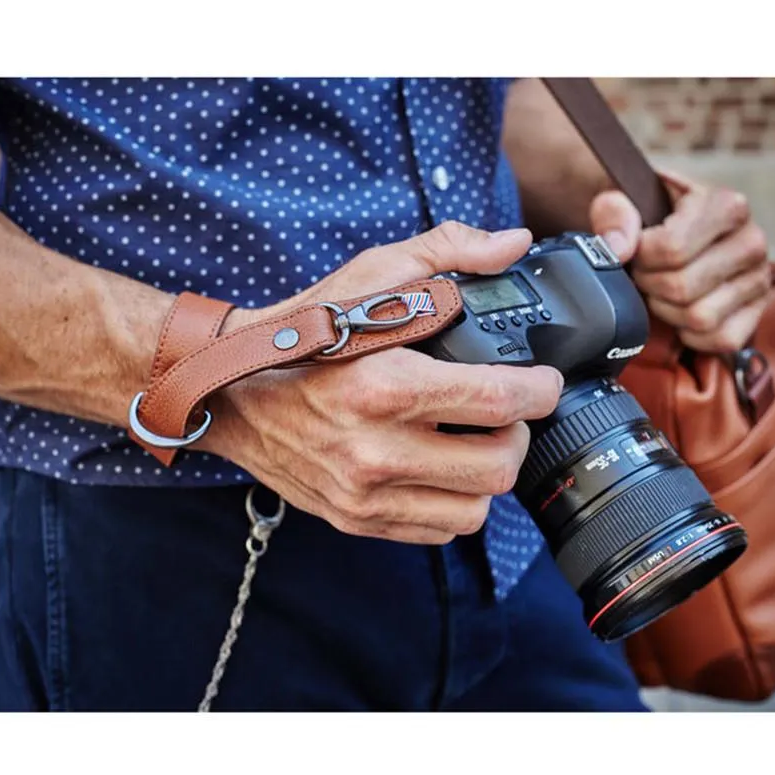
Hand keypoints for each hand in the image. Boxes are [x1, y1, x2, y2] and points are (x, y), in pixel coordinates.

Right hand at [203, 222, 563, 543]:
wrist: (231, 391)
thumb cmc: (305, 330)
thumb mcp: (372, 273)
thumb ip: (448, 250)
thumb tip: (514, 243)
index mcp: (385, 383)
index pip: (498, 400)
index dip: (540, 391)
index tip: (543, 382)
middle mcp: (375, 448)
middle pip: (497, 464)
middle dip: (518, 434)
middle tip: (507, 413)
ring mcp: (364, 492)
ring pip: (475, 509)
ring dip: (487, 475)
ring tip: (474, 443)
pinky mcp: (356, 518)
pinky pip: (438, 530)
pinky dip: (454, 502)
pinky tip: (441, 469)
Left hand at [588, 171, 770, 352]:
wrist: (675, 229)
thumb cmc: (651, 214)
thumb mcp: (624, 199)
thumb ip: (614, 212)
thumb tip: (617, 249)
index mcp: (728, 205)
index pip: (673, 249)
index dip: (641, 257)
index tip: (637, 249)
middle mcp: (752, 241)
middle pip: (682, 288)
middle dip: (650, 285)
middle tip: (644, 272)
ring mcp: (760, 279)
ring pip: (700, 318)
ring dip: (667, 310)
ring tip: (661, 289)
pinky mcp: (757, 312)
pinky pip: (721, 340)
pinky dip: (691, 334)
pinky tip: (679, 310)